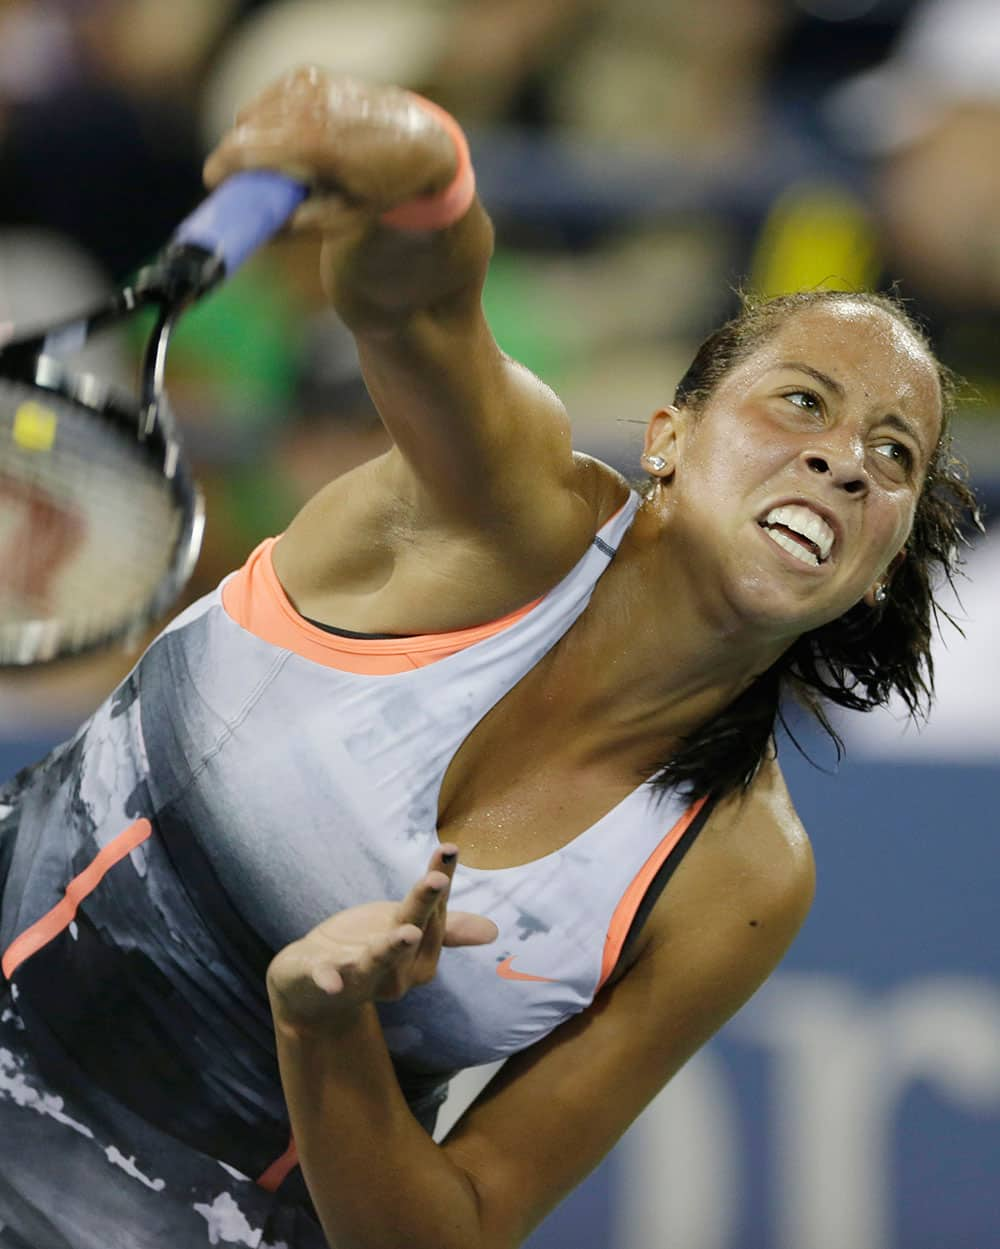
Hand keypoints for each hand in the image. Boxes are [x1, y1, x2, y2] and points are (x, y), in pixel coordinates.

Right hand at [202, 66, 456, 232]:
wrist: (419, 140)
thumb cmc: (383, 186)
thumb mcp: (345, 218)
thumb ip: (298, 226)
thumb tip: (258, 232)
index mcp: (317, 142)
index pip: (245, 148)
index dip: (221, 169)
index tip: (214, 186)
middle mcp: (309, 105)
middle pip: (241, 130)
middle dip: (235, 158)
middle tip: (245, 185)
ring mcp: (307, 84)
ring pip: (249, 113)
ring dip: (251, 139)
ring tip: (276, 164)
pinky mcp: (307, 75)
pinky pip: (265, 100)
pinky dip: (266, 120)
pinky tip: (288, 139)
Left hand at [266, 844, 496, 1031]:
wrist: (311, 985)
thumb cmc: (366, 949)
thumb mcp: (405, 927)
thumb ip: (446, 927)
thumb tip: (493, 931)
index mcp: (419, 958)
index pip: (435, 915)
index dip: (441, 883)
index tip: (449, 848)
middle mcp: (396, 973)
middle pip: (413, 932)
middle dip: (425, 906)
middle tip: (436, 880)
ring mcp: (359, 977)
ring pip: (376, 962)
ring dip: (389, 949)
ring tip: (405, 932)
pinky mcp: (321, 978)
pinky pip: (326, 980)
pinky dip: (329, 980)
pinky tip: (331, 979)